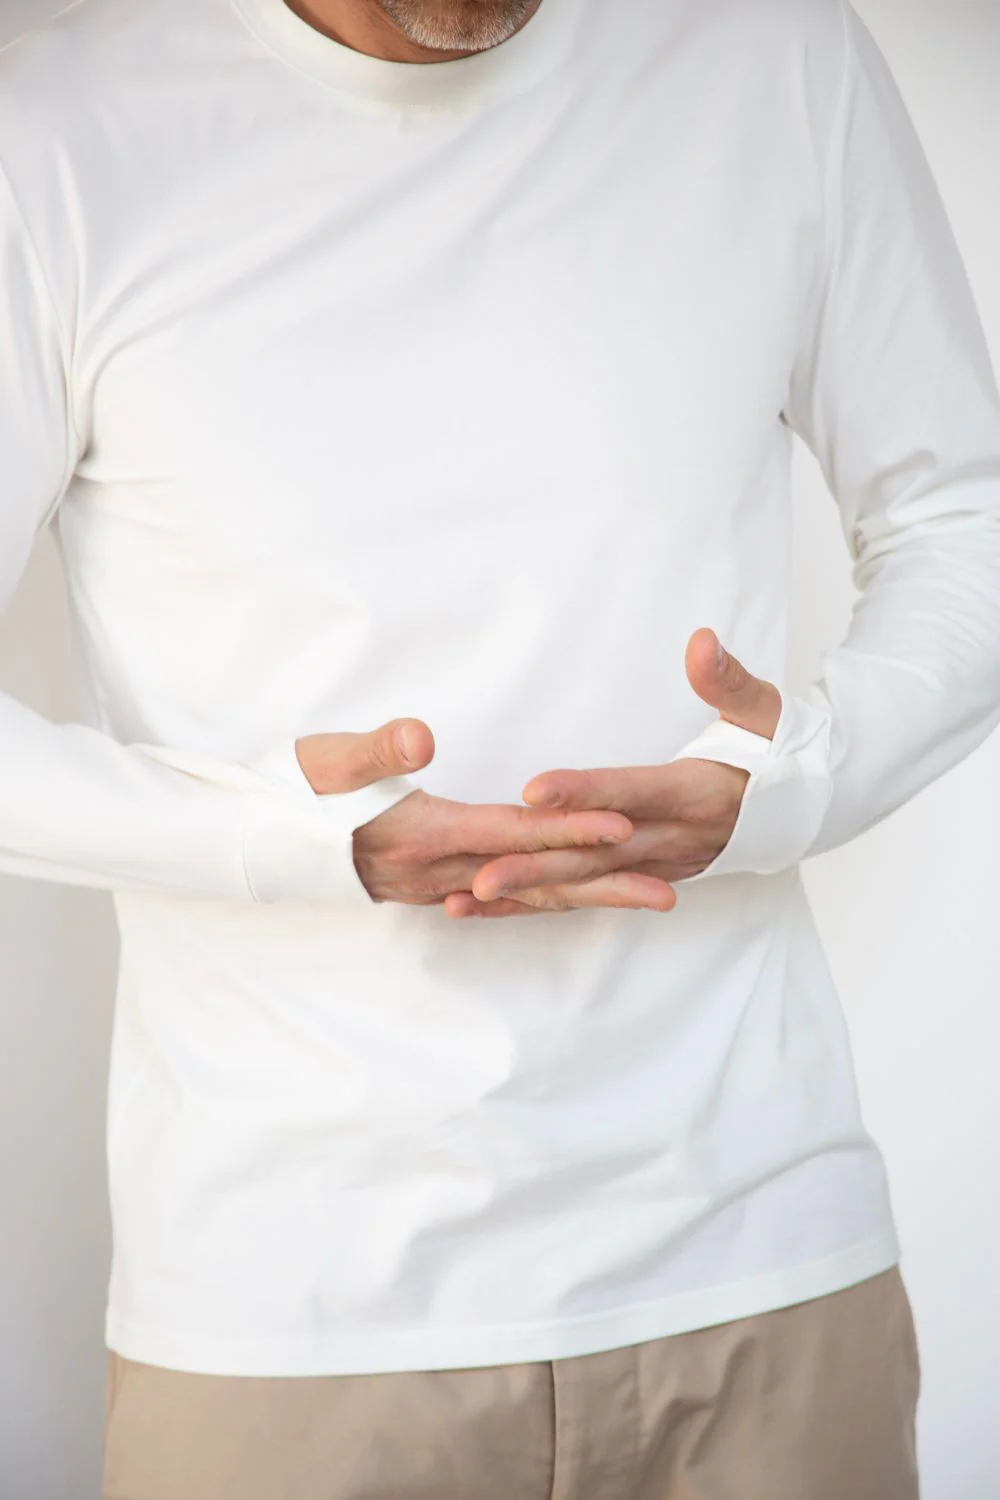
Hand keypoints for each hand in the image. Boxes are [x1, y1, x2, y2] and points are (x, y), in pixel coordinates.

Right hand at [296, 717, 636, 904]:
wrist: (254, 841)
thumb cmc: (290, 791)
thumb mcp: (327, 759)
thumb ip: (376, 749)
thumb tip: (420, 737)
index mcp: (426, 833)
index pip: (513, 833)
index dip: (568, 829)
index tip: (624, 827)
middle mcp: (440, 870)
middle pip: (535, 879)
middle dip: (603, 883)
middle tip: (668, 891)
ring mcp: (436, 886)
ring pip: (526, 897)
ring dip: (586, 899)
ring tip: (646, 900)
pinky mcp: (431, 888)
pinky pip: (502, 903)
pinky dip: (544, 905)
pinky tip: (572, 905)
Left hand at [443, 629, 782, 917]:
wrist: (810, 808)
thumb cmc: (783, 750)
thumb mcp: (767, 711)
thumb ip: (728, 681)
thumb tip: (702, 641)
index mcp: (696, 792)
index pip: (631, 792)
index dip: (584, 793)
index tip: (532, 791)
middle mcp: (674, 836)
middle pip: (599, 854)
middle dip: (538, 866)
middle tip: (479, 874)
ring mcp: (660, 863)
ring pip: (587, 883)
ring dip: (529, 893)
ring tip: (469, 896)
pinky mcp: (648, 875)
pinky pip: (588, 894)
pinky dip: (540, 904)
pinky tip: (490, 907)